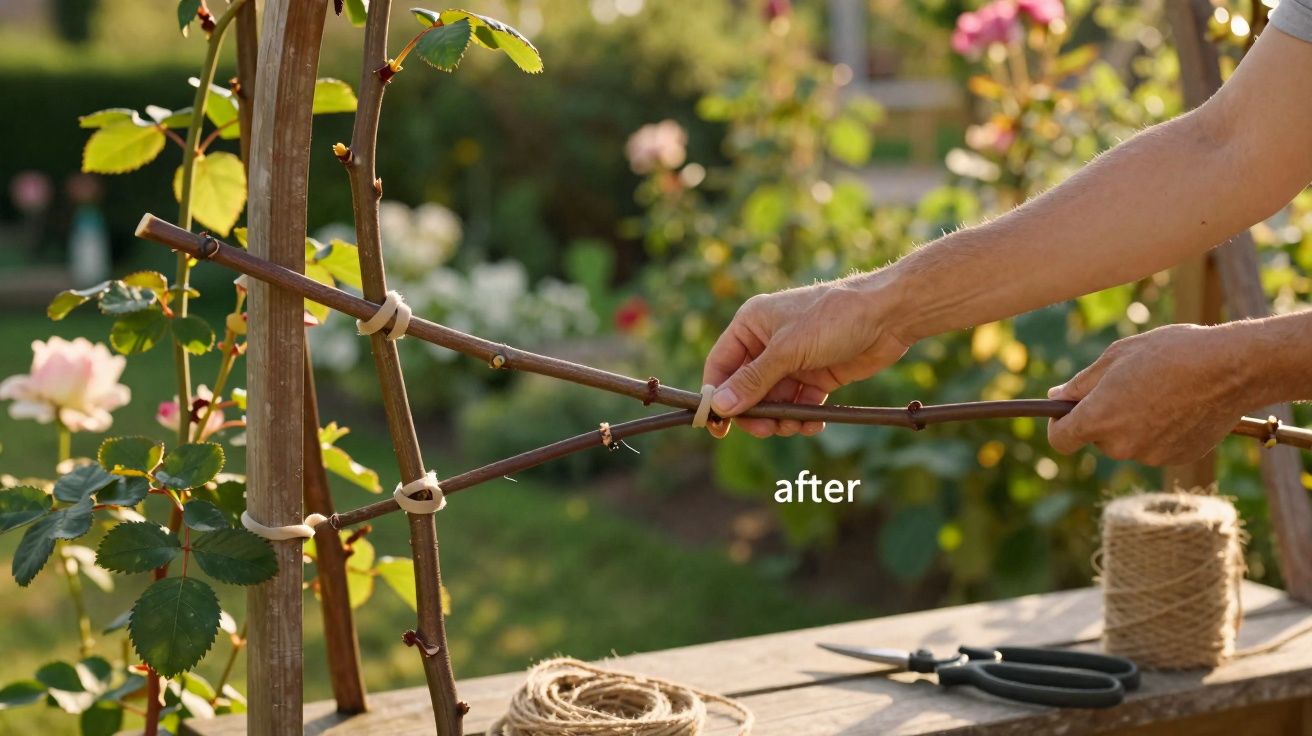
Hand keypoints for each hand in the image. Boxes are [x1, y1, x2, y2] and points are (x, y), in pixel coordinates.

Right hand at [702, 276, 909, 437]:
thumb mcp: (788, 350)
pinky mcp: (817, 375)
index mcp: (751, 325)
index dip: (716, 396)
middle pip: (746, 389)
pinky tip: (813, 423)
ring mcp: (793, 360)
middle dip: (755, 412)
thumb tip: (720, 406)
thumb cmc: (834, 318)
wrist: (889, 315)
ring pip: (774, 401)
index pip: (720, 365)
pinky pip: (800, 403)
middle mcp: (768, 342)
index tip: (717, 427)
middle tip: (767, 430)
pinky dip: (803, 416)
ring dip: (781, 418)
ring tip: (797, 424)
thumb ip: (753, 380)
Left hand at [1047, 323, 1253, 464]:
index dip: (1059, 424)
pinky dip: (1160, 430)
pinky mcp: (1177, 459)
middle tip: (1128, 385)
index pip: (1060, 440)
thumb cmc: (1169, 354)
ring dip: (1134, 422)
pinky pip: (1156, 446)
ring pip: (1129, 442)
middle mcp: (1121, 445)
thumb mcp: (1115, 357)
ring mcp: (1151, 456)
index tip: (1066, 411)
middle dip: (1104, 416)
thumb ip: (1080, 384)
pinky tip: (1180, 404)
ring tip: (1160, 390)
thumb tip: (1055, 397)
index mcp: (1099, 419)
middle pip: (1097, 438)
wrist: (1231, 368)